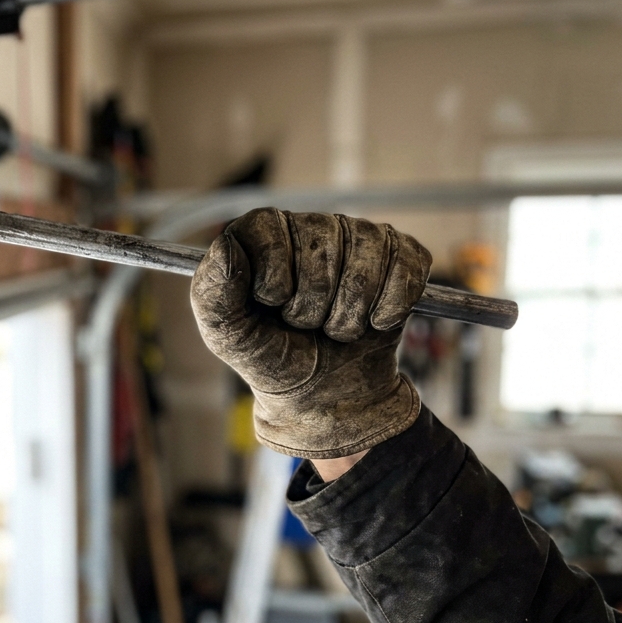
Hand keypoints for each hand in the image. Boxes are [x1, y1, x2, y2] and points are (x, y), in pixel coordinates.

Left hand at [190, 208, 430, 459]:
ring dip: (349, 315)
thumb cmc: (272, 359)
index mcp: (261, 234)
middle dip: (312, 305)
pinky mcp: (400, 256)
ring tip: (333, 328)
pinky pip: (407, 267)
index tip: (272, 305)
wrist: (325, 396)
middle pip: (323, 245)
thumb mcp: (229, 336)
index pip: (270, 227)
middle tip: (304, 325)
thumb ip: (214, 293)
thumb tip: (224, 245)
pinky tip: (371, 323)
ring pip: (367, 261)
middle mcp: (310, 226)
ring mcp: (359, 236)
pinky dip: (388, 310)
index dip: (275, 277)